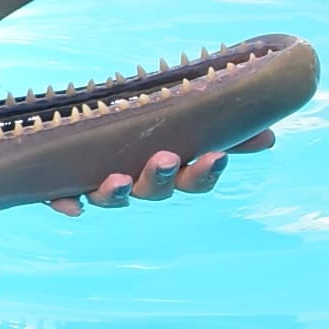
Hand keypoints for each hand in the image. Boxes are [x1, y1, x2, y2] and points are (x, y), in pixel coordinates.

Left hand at [46, 131, 273, 216]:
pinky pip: (61, 198)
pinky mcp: (60, 184)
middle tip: (167, 159)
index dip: (206, 171)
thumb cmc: (134, 128)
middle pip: (154, 190)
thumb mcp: (176, 120)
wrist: (67, 129)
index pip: (194, 179)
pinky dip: (65, 203)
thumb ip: (217, 126)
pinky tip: (70, 207)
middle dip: (162, 177)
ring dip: (116, 192)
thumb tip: (268, 133)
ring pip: (111, 197)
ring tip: (117, 180)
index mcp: (167, 169)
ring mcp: (97, 185)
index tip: (217, 155)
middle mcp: (135, 182)